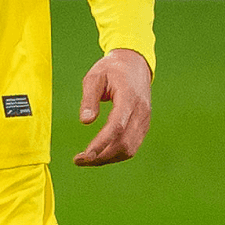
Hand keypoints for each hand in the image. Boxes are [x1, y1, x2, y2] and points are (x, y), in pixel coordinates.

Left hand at [73, 48, 151, 166]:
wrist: (135, 64)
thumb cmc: (111, 69)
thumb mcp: (95, 77)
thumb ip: (89, 98)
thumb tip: (85, 122)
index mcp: (129, 97)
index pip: (117, 126)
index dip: (101, 143)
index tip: (85, 154)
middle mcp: (140, 111)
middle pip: (123, 143)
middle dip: (101, 156)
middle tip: (79, 160)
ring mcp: (145, 120)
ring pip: (129, 149)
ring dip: (108, 158)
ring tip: (87, 159)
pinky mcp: (144, 126)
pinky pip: (132, 146)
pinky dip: (116, 154)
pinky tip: (100, 154)